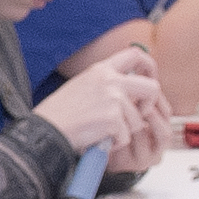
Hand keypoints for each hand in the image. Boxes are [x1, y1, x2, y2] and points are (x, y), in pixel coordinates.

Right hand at [37, 46, 169, 163]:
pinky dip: (114, 143)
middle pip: (152, 87)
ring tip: (103, 132)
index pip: (136, 55)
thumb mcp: (83, 85)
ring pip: (138, 119)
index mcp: (102, 69)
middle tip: (137, 115)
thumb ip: (106, 83)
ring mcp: (113, 99)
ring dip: (124, 131)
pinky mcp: (112, 119)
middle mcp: (110, 80)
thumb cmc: (60, 113)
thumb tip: (129, 91)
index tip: (150, 79)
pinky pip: (126, 136)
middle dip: (149, 105)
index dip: (150, 67)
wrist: (46, 129)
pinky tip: (98, 139)